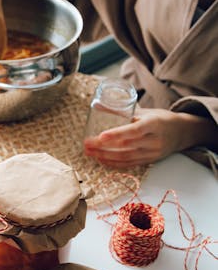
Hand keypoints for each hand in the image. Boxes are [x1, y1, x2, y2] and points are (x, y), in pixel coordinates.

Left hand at [83, 108, 216, 166]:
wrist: (182, 133)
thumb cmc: (161, 119)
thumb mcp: (146, 111)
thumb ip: (123, 111)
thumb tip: (97, 106)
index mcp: (154, 124)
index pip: (134, 130)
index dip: (116, 134)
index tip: (100, 136)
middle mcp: (155, 140)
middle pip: (126, 146)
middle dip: (103, 147)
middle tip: (86, 144)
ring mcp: (153, 153)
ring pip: (126, 157)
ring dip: (105, 156)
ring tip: (89, 152)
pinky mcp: (150, 161)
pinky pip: (129, 164)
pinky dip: (114, 163)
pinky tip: (101, 160)